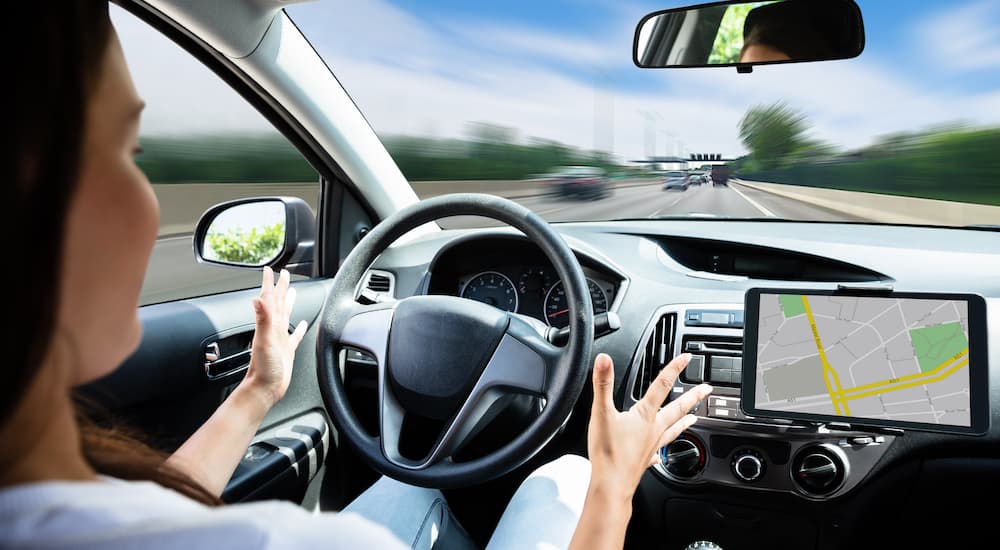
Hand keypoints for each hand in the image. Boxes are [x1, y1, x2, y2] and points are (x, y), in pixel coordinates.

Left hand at [243, 267, 307, 407]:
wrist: (264, 389)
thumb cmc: (263, 368)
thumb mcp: (264, 340)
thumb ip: (263, 318)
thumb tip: (258, 297)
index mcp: (270, 324)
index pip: (270, 298)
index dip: (270, 283)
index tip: (270, 269)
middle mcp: (274, 329)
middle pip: (278, 303)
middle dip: (281, 287)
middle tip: (284, 274)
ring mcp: (280, 339)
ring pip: (286, 315)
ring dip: (288, 302)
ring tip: (292, 292)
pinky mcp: (286, 351)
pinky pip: (294, 335)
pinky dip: (298, 328)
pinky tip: (301, 325)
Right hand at [586, 353, 711, 499]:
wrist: (611, 485)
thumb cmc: (608, 452)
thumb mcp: (601, 412)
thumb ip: (603, 383)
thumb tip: (603, 360)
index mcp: (644, 415)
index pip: (662, 385)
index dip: (674, 368)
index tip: (687, 358)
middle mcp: (653, 429)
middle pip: (677, 408)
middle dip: (692, 396)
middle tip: (706, 389)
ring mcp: (651, 446)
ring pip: (673, 430)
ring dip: (684, 422)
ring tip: (695, 417)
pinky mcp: (644, 461)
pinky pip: (658, 454)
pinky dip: (662, 453)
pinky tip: (660, 457)